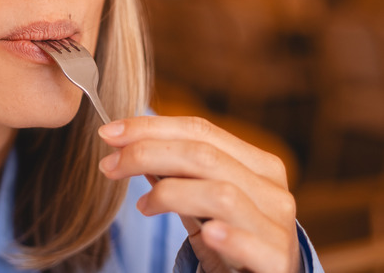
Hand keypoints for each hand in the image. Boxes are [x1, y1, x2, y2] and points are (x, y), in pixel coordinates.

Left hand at [97, 116, 300, 272]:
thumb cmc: (233, 238)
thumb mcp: (202, 202)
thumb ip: (176, 174)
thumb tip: (128, 145)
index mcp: (256, 165)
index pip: (200, 131)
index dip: (151, 127)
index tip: (109, 133)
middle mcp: (271, 190)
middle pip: (204, 157)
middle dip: (148, 154)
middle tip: (109, 166)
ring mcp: (278, 226)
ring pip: (222, 195)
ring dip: (171, 194)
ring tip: (143, 206)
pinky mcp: (278, 261)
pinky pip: (252, 244)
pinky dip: (228, 237)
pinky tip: (209, 234)